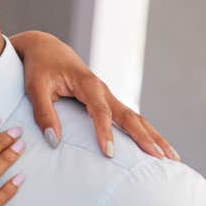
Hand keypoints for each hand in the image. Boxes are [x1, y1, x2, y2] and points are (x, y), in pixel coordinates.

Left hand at [11, 30, 178, 160]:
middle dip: (145, 137)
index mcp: (87, 84)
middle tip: (160, 157)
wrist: (46, 48)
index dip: (105, 132)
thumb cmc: (39, 68)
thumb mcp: (35, 89)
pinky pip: (127, 118)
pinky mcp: (106, 101)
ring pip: (134, 118)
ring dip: (153, 136)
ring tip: (170, 157)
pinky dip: (143, 132)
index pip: (100, 111)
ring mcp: (107, 96)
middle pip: (129, 116)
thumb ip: (43, 114)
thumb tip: (54, 141)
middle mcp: (102, 90)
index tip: (109, 153)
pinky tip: (154, 147)